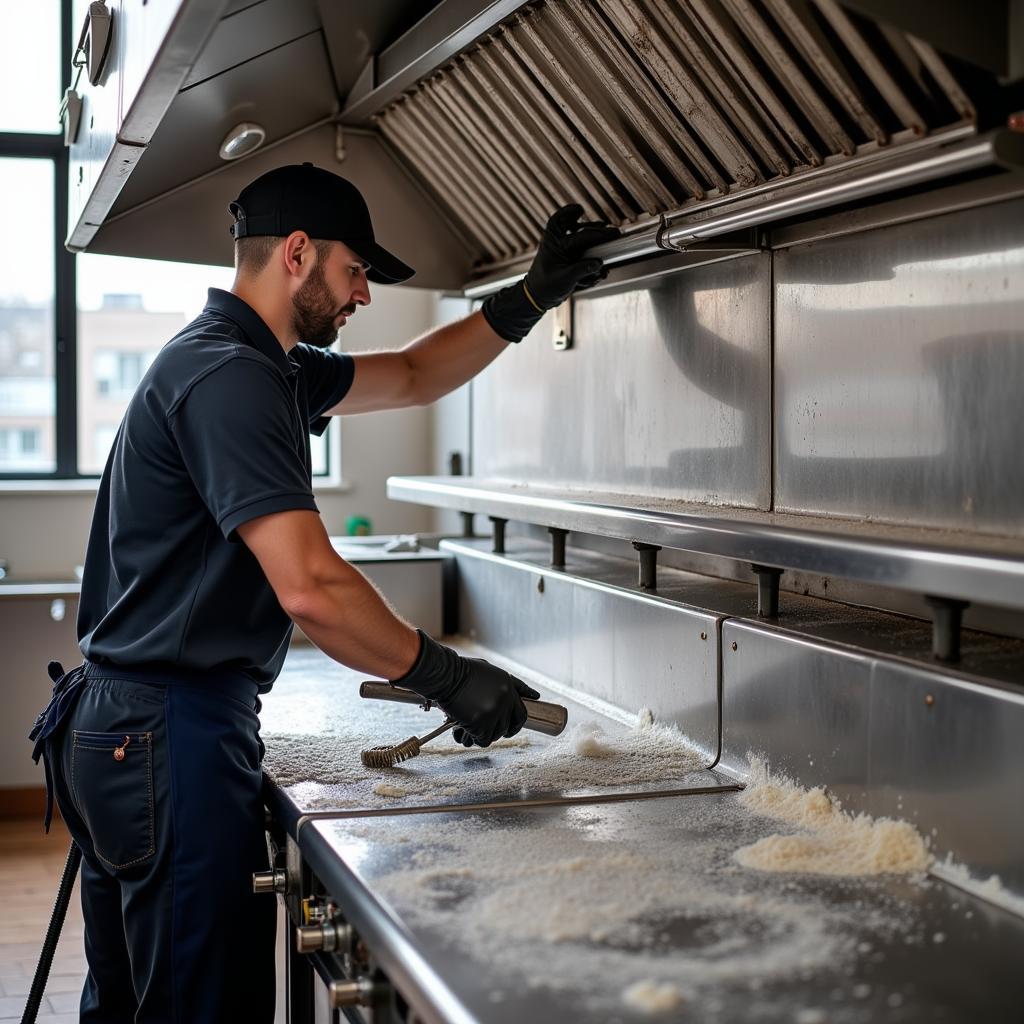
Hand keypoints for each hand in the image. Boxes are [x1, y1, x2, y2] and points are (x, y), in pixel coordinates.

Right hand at [447, 659, 539, 746]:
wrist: (446, 675)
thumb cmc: (463, 671)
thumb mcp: (491, 671)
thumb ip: (512, 684)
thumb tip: (535, 695)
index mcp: (508, 687)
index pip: (521, 712)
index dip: (516, 724)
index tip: (510, 729)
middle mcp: (505, 700)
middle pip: (509, 726)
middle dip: (499, 731)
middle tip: (487, 731)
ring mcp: (493, 712)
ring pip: (496, 735)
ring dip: (483, 734)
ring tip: (469, 727)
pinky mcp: (481, 723)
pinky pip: (483, 740)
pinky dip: (473, 739)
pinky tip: (463, 731)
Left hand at [481, 203, 619, 343]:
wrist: (538, 296)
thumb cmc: (545, 287)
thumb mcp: (564, 279)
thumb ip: (581, 270)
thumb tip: (598, 263)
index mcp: (554, 243)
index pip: (576, 234)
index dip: (591, 230)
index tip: (599, 225)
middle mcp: (560, 241)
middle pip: (580, 228)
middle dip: (597, 230)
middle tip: (613, 232)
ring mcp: (566, 248)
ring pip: (583, 236)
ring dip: (596, 236)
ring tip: (608, 236)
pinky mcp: (572, 256)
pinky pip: (585, 250)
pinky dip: (593, 256)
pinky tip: (599, 268)